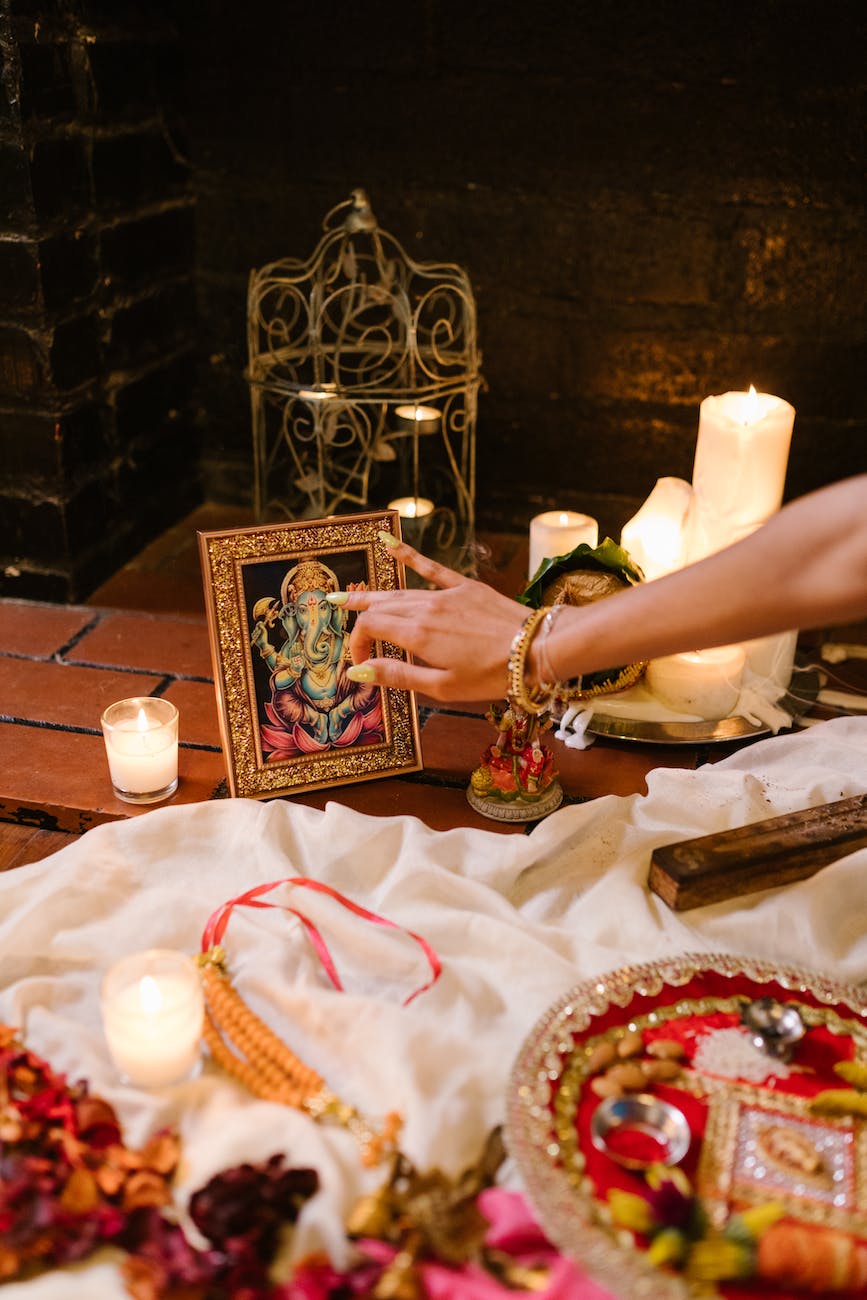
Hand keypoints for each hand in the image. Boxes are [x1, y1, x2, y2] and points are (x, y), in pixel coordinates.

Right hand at [339, 541, 527, 701]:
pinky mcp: (465, 586)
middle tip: (338, 615)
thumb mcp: (443, 686)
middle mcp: (426, 609)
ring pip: (400, 591)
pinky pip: (431, 567)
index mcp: (418, 635)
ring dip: (373, 594)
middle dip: (360, 617)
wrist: (535, 649)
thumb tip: (359, 671)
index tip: (361, 662)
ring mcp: (446, 594)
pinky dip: (409, 555)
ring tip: (349, 594)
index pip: (370, 628)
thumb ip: (399, 675)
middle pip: (381, 607)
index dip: (358, 642)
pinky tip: (389, 544)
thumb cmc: (491, 675)